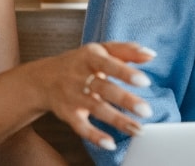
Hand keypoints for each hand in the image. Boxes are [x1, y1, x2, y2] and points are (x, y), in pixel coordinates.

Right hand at [36, 41, 154, 150]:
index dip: (126, 73)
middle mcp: (80, 76)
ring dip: (118, 121)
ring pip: (96, 109)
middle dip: (125, 100)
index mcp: (90, 57)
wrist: (43, 78)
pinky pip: (81, 127)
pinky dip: (94, 136)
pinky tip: (110, 144)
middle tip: (146, 111)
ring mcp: (73, 96)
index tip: (145, 81)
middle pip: (104, 88)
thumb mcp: (100, 50)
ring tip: (138, 130)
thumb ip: (126, 51)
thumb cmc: (80, 63)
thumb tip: (150, 54)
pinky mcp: (68, 114)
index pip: (109, 64)